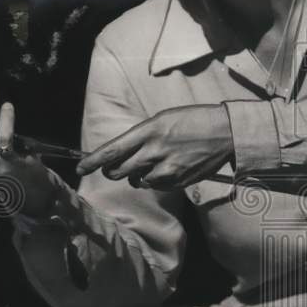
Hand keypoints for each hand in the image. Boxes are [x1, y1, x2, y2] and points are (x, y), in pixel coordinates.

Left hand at [76, 104, 233, 189]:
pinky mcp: (177, 182)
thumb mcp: (162, 119)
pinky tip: (167, 167)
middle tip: (116, 167)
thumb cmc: (193, 121)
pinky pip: (155, 186)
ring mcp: (166, 170)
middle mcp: (154, 152)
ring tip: (152, 162)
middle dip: (112, 171)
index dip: (93, 161)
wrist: (225, 133)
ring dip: (137, 175)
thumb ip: (141, 136)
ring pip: (136, 181)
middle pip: (118, 172)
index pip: (112, 150)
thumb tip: (122, 153)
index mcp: (148, 131)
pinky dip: (155, 180)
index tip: (81, 168)